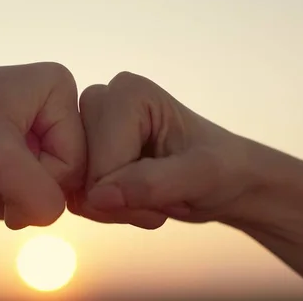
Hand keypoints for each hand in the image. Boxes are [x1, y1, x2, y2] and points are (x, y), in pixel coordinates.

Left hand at [0, 62, 85, 229]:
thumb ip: (45, 198)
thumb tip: (50, 215)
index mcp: (56, 89)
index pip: (76, 164)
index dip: (36, 181)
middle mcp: (45, 103)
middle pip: (59, 177)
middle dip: (16, 190)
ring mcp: (23, 124)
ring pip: (35, 187)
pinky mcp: (2, 143)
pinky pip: (14, 186)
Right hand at [69, 72, 254, 228]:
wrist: (228, 180)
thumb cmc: (224, 170)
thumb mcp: (202, 177)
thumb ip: (153, 183)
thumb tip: (97, 196)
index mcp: (128, 93)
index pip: (99, 163)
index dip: (129, 193)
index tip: (171, 192)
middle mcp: (101, 101)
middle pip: (80, 173)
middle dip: (119, 200)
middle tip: (160, 196)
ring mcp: (88, 126)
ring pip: (74, 187)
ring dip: (114, 207)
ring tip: (151, 196)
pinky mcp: (85, 150)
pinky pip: (75, 194)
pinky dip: (105, 209)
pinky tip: (134, 198)